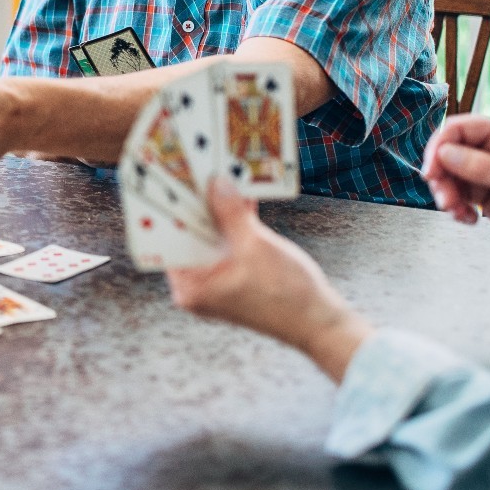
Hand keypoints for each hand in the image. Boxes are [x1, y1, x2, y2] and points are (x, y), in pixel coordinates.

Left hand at [166, 181, 372, 382]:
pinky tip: (241, 191)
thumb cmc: (286, 294)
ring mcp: (217, 279)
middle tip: (193, 168)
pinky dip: (236, 220)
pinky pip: (229, 240)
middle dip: (196, 203)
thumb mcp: (254, 246)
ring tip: (217, 172)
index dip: (169, 208)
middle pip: (190, 235)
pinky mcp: (236, 272)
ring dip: (219, 208)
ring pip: (212, 235)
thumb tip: (215, 182)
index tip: (169, 179)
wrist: (321, 322)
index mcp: (190, 287)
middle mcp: (197, 285)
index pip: (168, 240)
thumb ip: (230, 213)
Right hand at [421, 113, 489, 256]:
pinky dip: (455, 206)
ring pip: (446, 173)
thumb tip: (445, 153)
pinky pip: (453, 191)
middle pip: (446, 152)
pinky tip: (469, 218)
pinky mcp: (479, 187)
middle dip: (441, 177)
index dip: (438, 148)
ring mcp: (484, 166)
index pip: (457, 128)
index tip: (431, 173)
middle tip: (446, 200)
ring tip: (458, 213)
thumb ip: (482, 167)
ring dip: (447, 195)